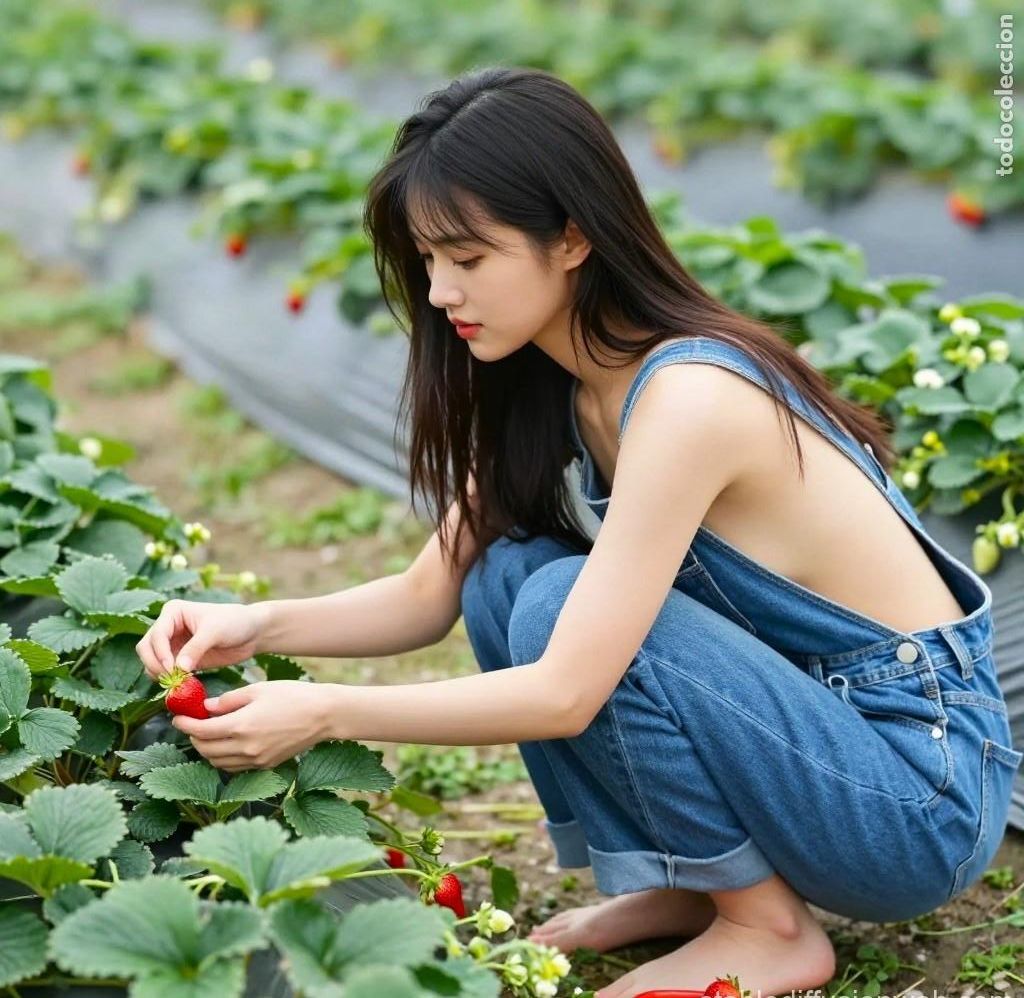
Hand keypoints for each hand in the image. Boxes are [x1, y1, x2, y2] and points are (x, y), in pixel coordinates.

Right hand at [136, 599, 265, 681]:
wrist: (251, 633)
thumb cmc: (235, 622)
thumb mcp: (214, 632)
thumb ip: (195, 649)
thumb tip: (177, 669)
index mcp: (173, 612)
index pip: (156, 635)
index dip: (160, 653)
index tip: (172, 668)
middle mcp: (168, 627)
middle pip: (146, 648)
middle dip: (155, 664)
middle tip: (172, 678)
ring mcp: (172, 644)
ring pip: (151, 662)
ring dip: (160, 674)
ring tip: (180, 682)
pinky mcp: (180, 659)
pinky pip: (165, 672)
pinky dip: (170, 679)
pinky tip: (184, 684)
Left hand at [171, 680, 331, 771]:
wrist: (323, 715)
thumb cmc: (293, 696)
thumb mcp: (258, 689)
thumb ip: (228, 700)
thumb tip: (206, 708)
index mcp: (241, 726)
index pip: (200, 730)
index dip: (185, 724)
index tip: (178, 717)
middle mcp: (245, 748)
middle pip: (205, 750)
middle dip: (193, 737)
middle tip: (191, 724)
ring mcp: (256, 760)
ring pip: (218, 762)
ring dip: (207, 750)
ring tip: (207, 734)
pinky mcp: (265, 765)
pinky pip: (235, 767)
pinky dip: (224, 758)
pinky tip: (227, 744)